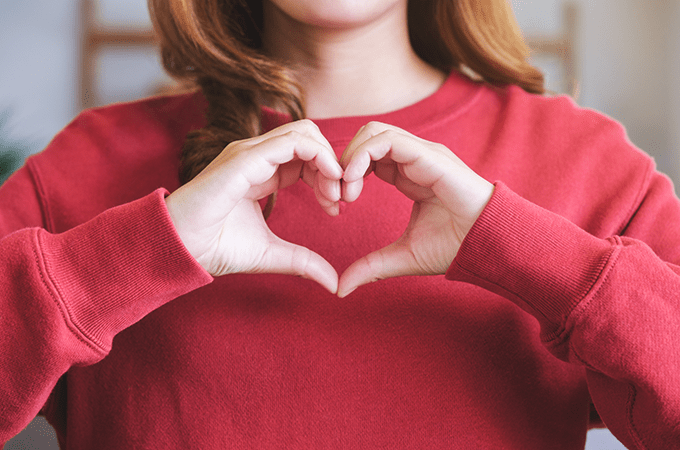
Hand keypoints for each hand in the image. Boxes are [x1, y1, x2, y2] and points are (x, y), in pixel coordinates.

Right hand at [165, 120, 342, 292]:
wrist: (180, 248)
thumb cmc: (215, 247)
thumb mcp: (272, 254)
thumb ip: (303, 262)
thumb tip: (333, 283)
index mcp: (262, 172)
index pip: (306, 157)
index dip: (328, 177)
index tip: (336, 208)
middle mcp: (257, 156)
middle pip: (310, 139)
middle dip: (333, 166)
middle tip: (340, 200)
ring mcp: (249, 153)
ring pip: (304, 133)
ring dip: (329, 161)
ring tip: (333, 194)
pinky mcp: (245, 158)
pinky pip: (292, 142)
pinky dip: (319, 156)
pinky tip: (327, 182)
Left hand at [337, 122, 493, 296]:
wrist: (488, 245)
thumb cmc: (454, 247)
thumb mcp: (402, 256)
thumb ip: (371, 267)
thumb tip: (341, 289)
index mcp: (409, 174)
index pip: (368, 157)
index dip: (346, 175)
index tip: (336, 204)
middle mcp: (414, 158)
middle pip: (366, 137)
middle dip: (343, 162)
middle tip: (336, 195)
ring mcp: (422, 152)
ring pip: (373, 133)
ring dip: (350, 158)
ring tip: (346, 190)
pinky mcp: (428, 154)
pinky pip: (386, 140)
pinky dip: (362, 156)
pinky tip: (354, 182)